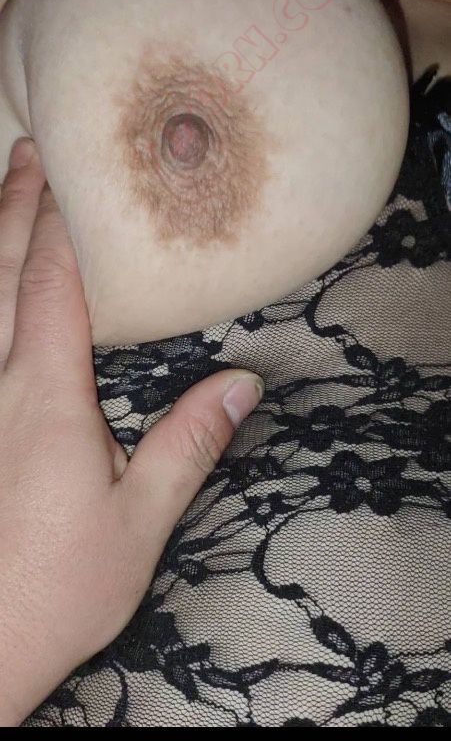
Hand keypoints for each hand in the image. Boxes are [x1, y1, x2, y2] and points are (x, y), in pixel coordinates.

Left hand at [0, 138, 263, 725]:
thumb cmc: (62, 585)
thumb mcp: (143, 519)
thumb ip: (188, 443)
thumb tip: (241, 386)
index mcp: (45, 399)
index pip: (52, 289)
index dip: (59, 227)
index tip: (69, 176)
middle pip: (0, 278)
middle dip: (13, 211)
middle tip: (26, 155)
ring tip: (1, 197)